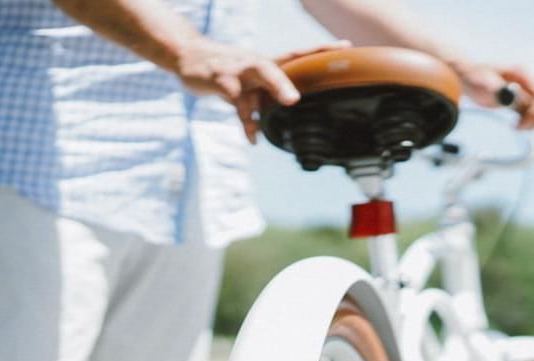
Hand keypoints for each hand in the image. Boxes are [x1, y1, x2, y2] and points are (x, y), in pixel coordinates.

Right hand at [176, 38, 350, 143]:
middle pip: (283, 62)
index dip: (321, 50)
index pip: (299, 54)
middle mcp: (256, 63)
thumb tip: (289, 111)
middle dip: (306, 64)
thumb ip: (268, 95)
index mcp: (267, 63)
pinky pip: (237, 102)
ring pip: (261, 73)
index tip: (346, 48)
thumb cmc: (224, 72)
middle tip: (327, 73)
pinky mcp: (221, 80)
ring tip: (292, 101)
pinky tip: (254, 138)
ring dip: (276, 85)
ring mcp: (239, 69)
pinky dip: (246, 121)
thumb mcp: (249, 83)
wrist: (188, 57)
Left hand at [457, 63, 533, 129]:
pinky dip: (529, 123)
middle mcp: (531, 81)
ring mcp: (528, 91)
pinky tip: (515, 126)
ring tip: (516, 127)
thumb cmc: (476, 73)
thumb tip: (513, 99)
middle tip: (519, 126)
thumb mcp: (485, 81)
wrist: (468, 73)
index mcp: (525, 73)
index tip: (521, 121)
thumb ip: (500, 90)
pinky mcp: (523, 100)